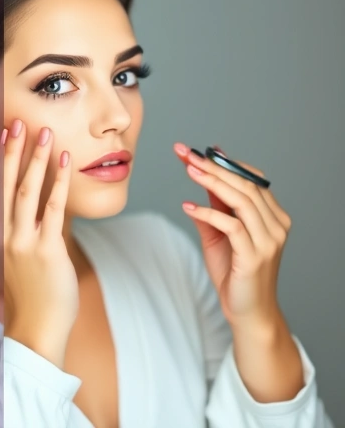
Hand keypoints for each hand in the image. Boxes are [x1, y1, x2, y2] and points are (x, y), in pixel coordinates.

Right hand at [0, 120, 74, 366]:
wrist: (35, 328)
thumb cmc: (27, 293)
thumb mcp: (4, 255)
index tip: (3, 133)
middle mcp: (4, 235)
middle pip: (7, 185)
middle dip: (13, 151)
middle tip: (18, 122)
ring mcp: (24, 243)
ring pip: (27, 192)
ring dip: (35, 160)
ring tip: (44, 133)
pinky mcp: (47, 251)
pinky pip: (53, 210)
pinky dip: (58, 183)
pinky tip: (64, 162)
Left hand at [173, 143, 290, 326]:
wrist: (246, 311)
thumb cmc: (234, 273)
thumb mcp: (219, 234)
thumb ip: (214, 208)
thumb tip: (200, 178)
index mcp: (272, 217)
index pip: (251, 180)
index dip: (225, 163)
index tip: (197, 152)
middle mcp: (276, 225)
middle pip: (245, 186)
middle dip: (214, 166)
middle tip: (187, 153)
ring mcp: (268, 240)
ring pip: (241, 201)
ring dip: (211, 182)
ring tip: (188, 169)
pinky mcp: (254, 256)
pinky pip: (231, 226)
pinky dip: (208, 213)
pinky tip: (188, 206)